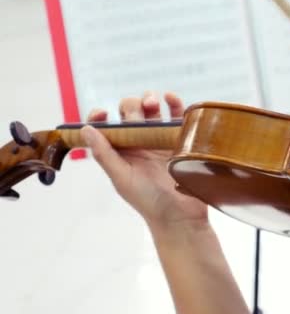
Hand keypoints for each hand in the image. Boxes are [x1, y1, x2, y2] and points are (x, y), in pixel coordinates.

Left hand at [80, 92, 207, 230]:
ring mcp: (160, 141)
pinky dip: (174, 104)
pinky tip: (171, 99)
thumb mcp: (122, 179)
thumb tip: (86, 130)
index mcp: (120, 153)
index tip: (104, 113)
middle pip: (130, 113)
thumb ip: (105, 155)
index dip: (100, 116)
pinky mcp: (180, 140)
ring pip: (152, 110)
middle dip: (132, 106)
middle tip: (138, 113)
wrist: (181, 215)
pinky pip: (177, 117)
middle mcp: (138, 144)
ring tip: (153, 103)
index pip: (105, 127)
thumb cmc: (149, 201)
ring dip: (150, 100)